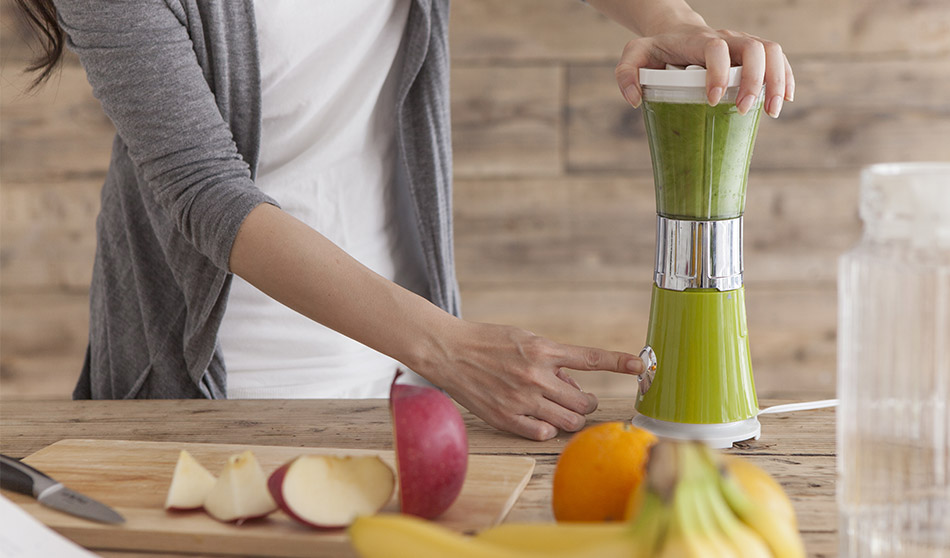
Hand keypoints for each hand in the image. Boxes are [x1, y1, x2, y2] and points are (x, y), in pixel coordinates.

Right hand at [418, 320, 644, 440]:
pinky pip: (543, 432)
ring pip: (568, 420)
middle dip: (587, 401)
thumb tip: (575, 382)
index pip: (591, 358)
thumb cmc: (488, 341)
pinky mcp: (506, 417)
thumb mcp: (525, 338)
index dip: (619, 362)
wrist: (448, 351)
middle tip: (580, 398)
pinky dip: (548, 427)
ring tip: (563, 409)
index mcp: (542, 350)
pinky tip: (539, 418)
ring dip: (572, 416)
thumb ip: (553, 359)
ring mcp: (521, 399)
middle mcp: (536, 375)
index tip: (641, 365)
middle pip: (583, 400)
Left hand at [615, 23, 794, 117]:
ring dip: (777, 81)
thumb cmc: (657, 49)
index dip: (718, 73)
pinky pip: (779, 60)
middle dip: (755, 81)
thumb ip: (626, 73)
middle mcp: (727, 39)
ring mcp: (743, 44)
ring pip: (773, 52)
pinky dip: (786, 78)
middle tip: (744, 109)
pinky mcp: (754, 55)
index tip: (711, 100)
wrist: (677, 33)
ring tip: (771, 112)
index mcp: (700, 41)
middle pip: (755, 49)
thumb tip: (635, 100)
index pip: (716, 49)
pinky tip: (785, 100)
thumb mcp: (635, 55)